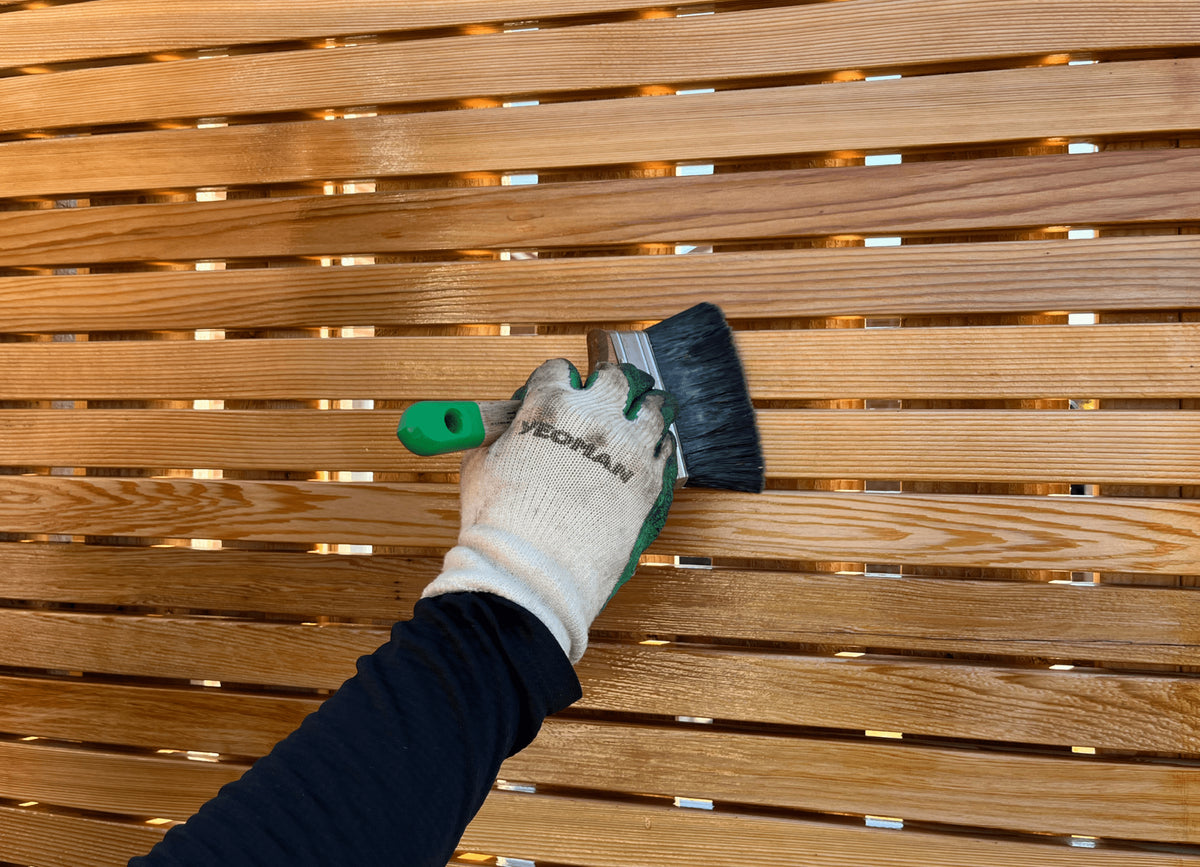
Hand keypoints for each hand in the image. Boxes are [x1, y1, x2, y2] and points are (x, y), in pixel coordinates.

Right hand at [422, 358, 677, 662]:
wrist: (533, 572)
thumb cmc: (500, 524)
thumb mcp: (480, 465)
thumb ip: (498, 436)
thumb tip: (507, 429)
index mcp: (550, 405)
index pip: (558, 369)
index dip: (558, 378)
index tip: (562, 385)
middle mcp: (595, 418)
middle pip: (615, 378)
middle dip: (609, 382)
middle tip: (608, 391)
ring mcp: (628, 448)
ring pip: (652, 407)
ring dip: (646, 406)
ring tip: (643, 409)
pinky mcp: (649, 481)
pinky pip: (666, 448)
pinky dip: (659, 444)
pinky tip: (654, 447)